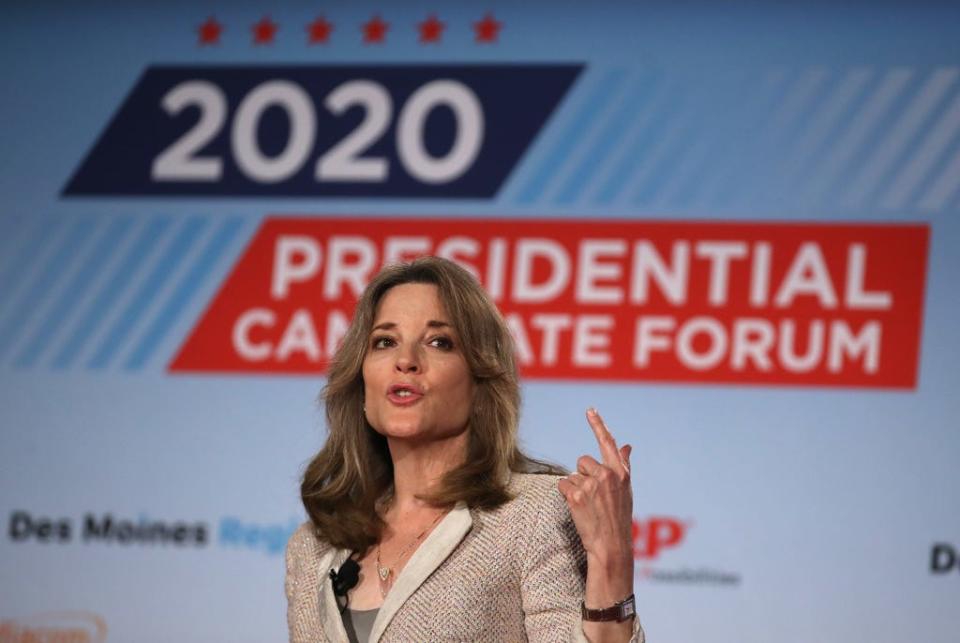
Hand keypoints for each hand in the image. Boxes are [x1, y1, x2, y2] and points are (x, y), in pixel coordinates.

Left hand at [558, 408, 633, 601]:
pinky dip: (566, 496)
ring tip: (587, 506)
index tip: (590, 410)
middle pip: (583, 461)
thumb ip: (623, 466)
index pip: (608, 443)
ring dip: (575, 488)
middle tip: (593, 498)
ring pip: (572, 475)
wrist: (611, 546)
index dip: (598, 425)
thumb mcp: (626, 491)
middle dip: (583, 476)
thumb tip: (627, 445)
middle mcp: (607, 475)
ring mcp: (591, 484)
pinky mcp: (576, 495)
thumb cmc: (618, 519)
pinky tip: (577, 508)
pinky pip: (563, 485)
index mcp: (621, 473)